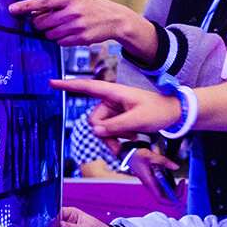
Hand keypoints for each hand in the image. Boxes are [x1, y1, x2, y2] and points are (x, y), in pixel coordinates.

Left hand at [9, 0, 148, 48]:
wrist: (115, 19)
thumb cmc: (93, 6)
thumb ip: (56, 3)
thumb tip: (34, 13)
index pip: (42, 2)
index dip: (25, 6)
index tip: (12, 9)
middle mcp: (72, 11)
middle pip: (42, 22)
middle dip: (40, 24)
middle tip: (48, 22)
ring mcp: (76, 25)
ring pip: (49, 34)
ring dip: (51, 32)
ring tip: (64, 26)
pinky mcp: (80, 38)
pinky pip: (60, 42)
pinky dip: (61, 39)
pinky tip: (72, 33)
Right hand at [50, 78, 181, 136]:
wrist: (174, 114)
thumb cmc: (159, 111)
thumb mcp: (137, 120)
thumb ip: (114, 126)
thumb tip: (94, 131)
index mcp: (114, 92)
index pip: (88, 87)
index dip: (69, 85)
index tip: (52, 83)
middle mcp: (112, 100)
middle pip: (94, 118)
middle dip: (104, 133)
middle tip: (121, 143)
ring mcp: (115, 110)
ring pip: (102, 128)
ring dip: (113, 138)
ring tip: (132, 139)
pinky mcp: (120, 118)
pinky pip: (110, 131)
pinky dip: (118, 138)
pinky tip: (132, 138)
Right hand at [124, 146, 183, 205]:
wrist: (128, 154)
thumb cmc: (138, 155)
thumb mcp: (151, 156)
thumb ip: (164, 161)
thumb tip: (176, 166)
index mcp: (149, 182)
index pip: (159, 198)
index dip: (169, 201)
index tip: (178, 200)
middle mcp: (150, 185)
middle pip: (164, 196)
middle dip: (175, 194)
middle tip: (182, 183)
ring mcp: (151, 183)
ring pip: (164, 192)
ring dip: (174, 190)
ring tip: (181, 181)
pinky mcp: (152, 180)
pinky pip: (163, 187)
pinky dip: (171, 186)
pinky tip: (176, 180)